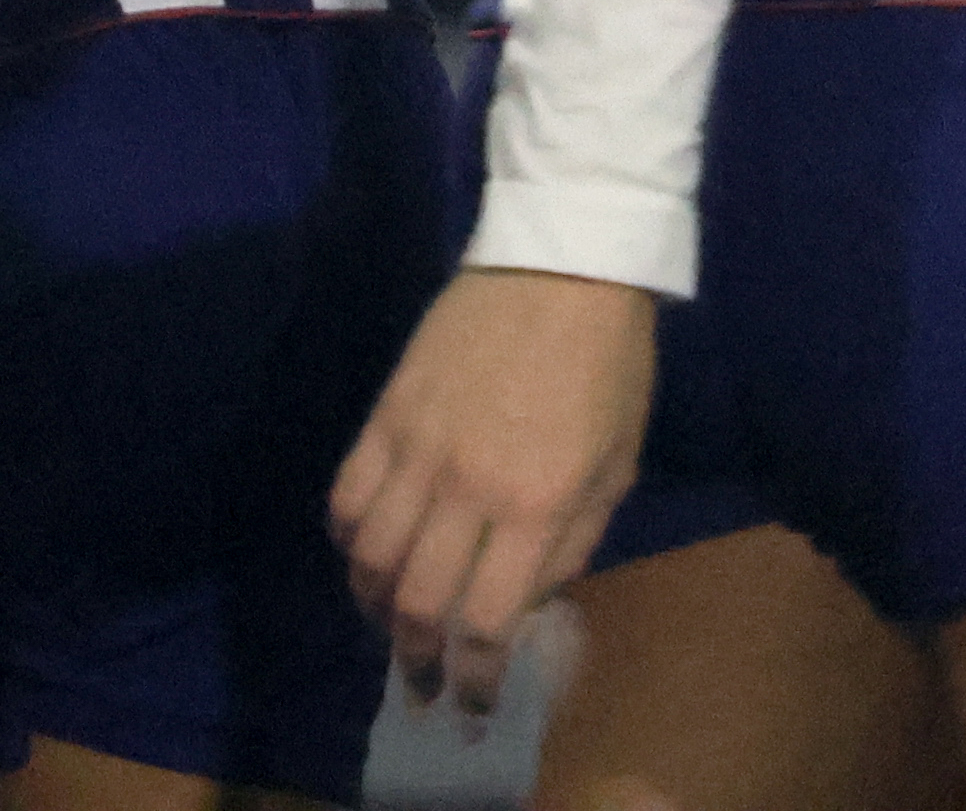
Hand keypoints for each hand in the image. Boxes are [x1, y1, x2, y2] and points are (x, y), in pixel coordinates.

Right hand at [328, 265, 655, 712]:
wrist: (565, 260)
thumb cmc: (609, 363)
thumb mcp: (618, 463)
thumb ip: (573, 541)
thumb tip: (527, 602)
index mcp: (537, 503)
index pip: (490, 620)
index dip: (477, 677)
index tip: (472, 705)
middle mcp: (469, 487)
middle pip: (417, 600)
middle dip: (415, 659)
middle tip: (420, 683)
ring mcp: (419, 446)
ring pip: (368, 556)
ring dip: (374, 605)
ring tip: (390, 620)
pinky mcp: (387, 410)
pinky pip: (346, 493)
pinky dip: (348, 538)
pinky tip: (365, 551)